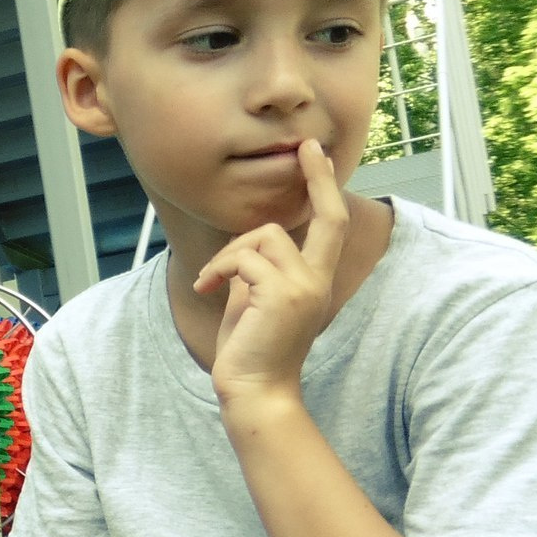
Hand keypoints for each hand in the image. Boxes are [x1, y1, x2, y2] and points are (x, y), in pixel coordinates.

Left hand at [194, 138, 346, 413]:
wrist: (252, 390)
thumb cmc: (248, 349)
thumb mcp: (253, 302)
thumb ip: (255, 271)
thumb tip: (244, 249)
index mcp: (315, 280)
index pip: (330, 226)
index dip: (325, 188)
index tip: (318, 155)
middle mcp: (318, 280)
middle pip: (325, 217)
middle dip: (318, 177)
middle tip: (305, 147)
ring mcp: (305, 286)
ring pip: (265, 236)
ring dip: (228, 254)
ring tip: (212, 281)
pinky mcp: (282, 294)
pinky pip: (243, 258)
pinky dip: (217, 269)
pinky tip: (206, 289)